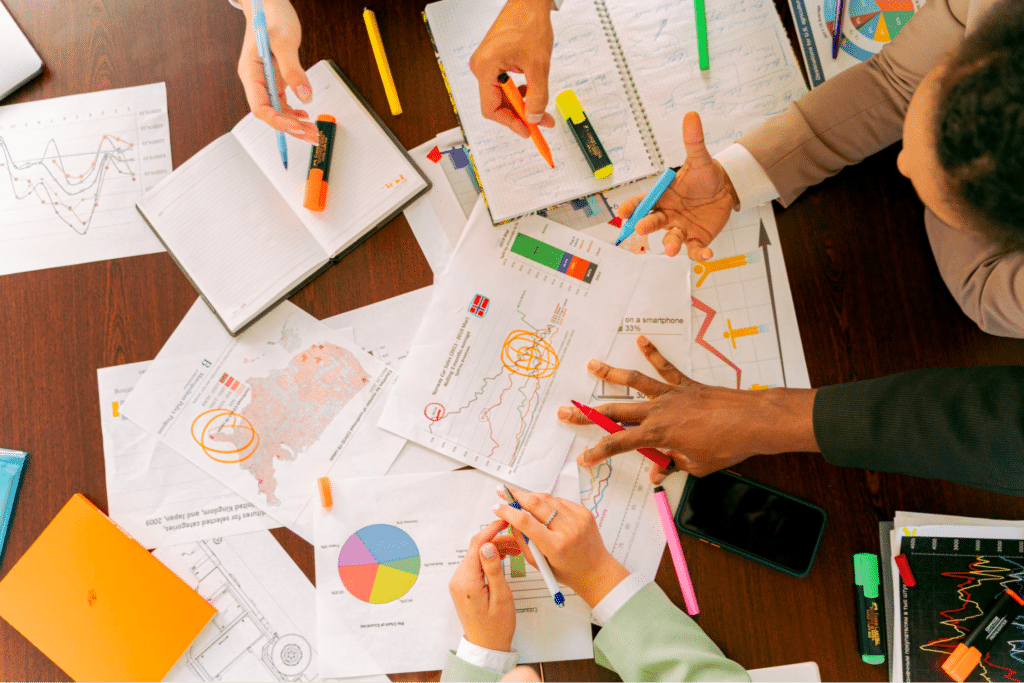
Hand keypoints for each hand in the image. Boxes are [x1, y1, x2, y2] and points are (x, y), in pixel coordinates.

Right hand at [238, 0, 318, 142]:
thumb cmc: (270, 17)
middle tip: (312, 135)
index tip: (297, 126)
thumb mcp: (284, 43)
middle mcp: (257, 81)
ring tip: (313, 130)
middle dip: (291, 128)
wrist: (269, 5)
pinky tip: (305, 116)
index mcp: (251, 74)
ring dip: (295, 123)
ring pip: (279, 111)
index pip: (261, 107)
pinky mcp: (276, 79)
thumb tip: (305, 97)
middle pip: (271, 114)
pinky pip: (283, 102)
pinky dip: (295, 112)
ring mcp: (266, 81)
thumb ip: (293, 71)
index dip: (278, 121)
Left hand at [448, 518, 521, 651]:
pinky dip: (489, 559)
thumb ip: (493, 568)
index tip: (504, 520)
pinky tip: (503, 559)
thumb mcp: (501, 596)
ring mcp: (459, 582)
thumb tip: (488, 545)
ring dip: (495, 549)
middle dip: (497, 540)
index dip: (491, 530)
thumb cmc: (496, 626)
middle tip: (517, 540)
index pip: (477, 545)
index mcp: (466, 581)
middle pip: (477, 548)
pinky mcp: (463, 585)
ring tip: (515, 550)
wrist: (486, 646)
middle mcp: (458, 579)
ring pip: (477, 555)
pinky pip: (476, 565)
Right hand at [470, 0, 555, 136]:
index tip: (527, 130)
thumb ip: (537, 96)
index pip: (491, 109)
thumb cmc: (529, 23)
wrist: (529, 3)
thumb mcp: (538, 65)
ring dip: (521, 102)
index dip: (510, 122)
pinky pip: (503, 85)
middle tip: (540, 120)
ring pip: (502, 95)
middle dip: (520, 114)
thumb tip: (534, 117)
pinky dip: (519, 91)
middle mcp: (481, 67)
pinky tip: (531, 88)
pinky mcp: (494, 61)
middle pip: (497, 104)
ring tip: (539, 103)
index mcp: (485, 68)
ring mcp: (486, 64)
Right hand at [492, 488, 629, 607]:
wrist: (595, 570)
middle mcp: (568, 529)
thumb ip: (522, 541)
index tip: (498, 508)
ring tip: (520, 499)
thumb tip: (510, 520)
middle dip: (516, 495)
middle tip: (503, 491)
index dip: (508, 512)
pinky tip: (542, 508)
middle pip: (536, 503)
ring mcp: (578, 518)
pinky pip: (560, 501)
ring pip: (548, 499)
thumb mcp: (538, 563)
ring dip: (531, 497)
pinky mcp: (584, 512)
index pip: (526, 522)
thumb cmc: (567, 570)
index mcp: (555, 545)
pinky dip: (548, 502)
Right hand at [557, 336, 819, 482]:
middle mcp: (658, 410)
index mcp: (659, 434)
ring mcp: (670, 394)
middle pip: (616, 412)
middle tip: (565, 411)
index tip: (584, 458)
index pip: (620, 445)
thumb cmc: (726, 446)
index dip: (598, 452)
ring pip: (633, 382)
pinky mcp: (684, 384)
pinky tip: (641, 340)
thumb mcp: (696, 466)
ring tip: (591, 365)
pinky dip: (652, 353)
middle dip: (588, 413)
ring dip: (610, 374)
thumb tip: (657, 471)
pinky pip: (664, 367)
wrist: (751, 422)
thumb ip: (673, 465)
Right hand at [618, 112, 738, 259]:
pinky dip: (699, 254)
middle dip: (646, 225)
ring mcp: (681, 228)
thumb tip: (691, 116)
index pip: (642, 202)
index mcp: (662, 196)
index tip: (622, 212)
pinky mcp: (697, 239)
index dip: (631, 208)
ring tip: (671, 248)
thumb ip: (693, 141)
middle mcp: (668, 214)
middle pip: (652, 222)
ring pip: (671, 239)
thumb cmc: (705, 176)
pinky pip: (695, 249)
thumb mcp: (700, 159)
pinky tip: (706, 255)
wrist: (725, 189)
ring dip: (669, 245)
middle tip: (641, 228)